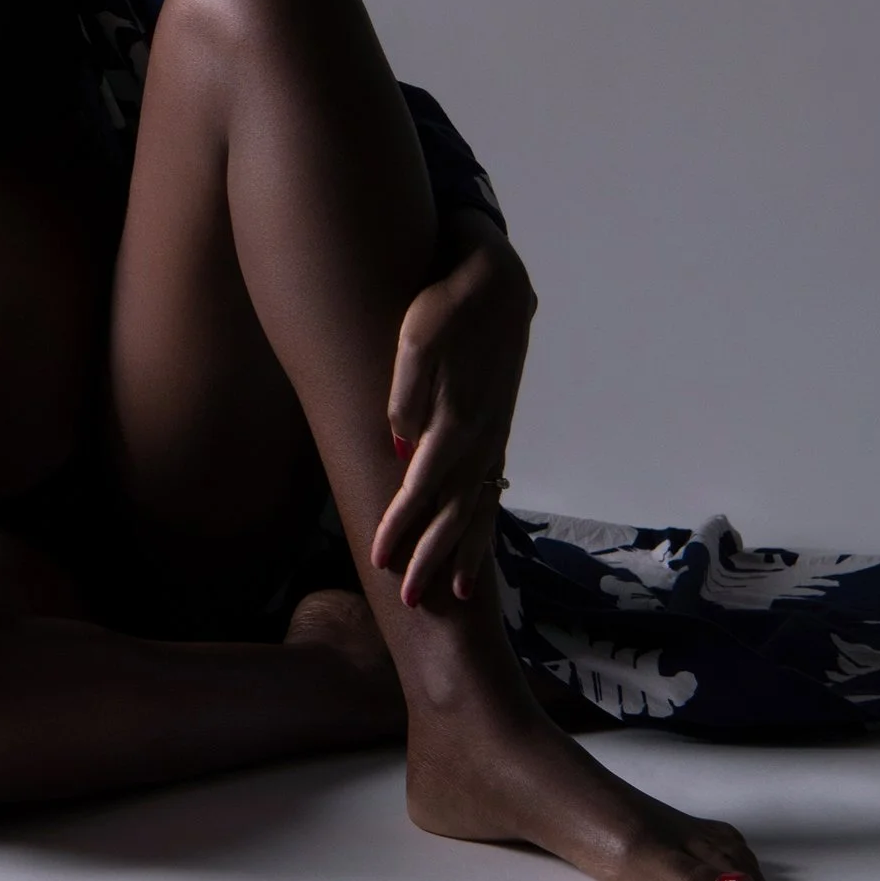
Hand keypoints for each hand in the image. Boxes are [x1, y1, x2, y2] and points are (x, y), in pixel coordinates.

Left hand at [371, 208, 535, 607]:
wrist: (497, 277)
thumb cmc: (448, 302)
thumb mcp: (419, 334)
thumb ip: (409, 390)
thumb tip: (400, 445)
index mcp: (458, 419)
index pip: (424, 487)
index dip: (403, 525)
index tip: (381, 561)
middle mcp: (480, 438)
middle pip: (454, 511)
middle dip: (431, 557)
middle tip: (411, 603)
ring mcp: (492, 437)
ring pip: (477, 506)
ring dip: (462, 550)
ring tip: (450, 591)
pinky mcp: (496, 429)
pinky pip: (490, 489)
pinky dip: (483, 524)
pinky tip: (476, 548)